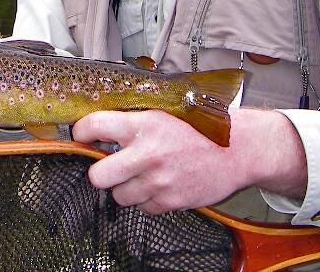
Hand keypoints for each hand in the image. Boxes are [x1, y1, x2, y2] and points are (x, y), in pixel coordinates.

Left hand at [71, 108, 306, 214]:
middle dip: (100, 172)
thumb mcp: (165, 111)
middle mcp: (147, 154)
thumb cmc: (201, 128)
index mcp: (143, 124)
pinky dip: (148, 199)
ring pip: (119, 195)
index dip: (81, 131)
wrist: (238, 149)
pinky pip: (143, 208)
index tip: (82, 134)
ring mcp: (158, 181)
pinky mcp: (170, 201)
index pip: (94, 126)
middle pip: (98, 176)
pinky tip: (160, 184)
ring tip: (143, 174)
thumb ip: (135, 118)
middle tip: (109, 165)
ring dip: (127, 186)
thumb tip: (102, 124)